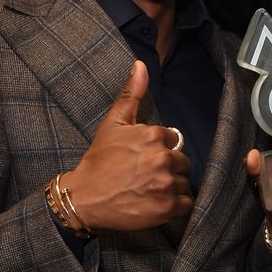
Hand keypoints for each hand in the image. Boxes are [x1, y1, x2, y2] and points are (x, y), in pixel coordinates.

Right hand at [64, 62, 192, 231]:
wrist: (84, 198)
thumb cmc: (99, 160)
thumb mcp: (113, 123)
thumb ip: (132, 94)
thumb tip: (141, 64)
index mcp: (153, 135)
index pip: (173, 141)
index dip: (159, 151)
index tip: (142, 160)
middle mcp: (163, 158)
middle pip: (182, 162)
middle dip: (168, 169)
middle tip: (145, 177)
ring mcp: (166, 183)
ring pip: (185, 183)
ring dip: (172, 188)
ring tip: (149, 191)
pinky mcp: (168, 207)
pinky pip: (187, 204)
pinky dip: (176, 206)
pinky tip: (156, 203)